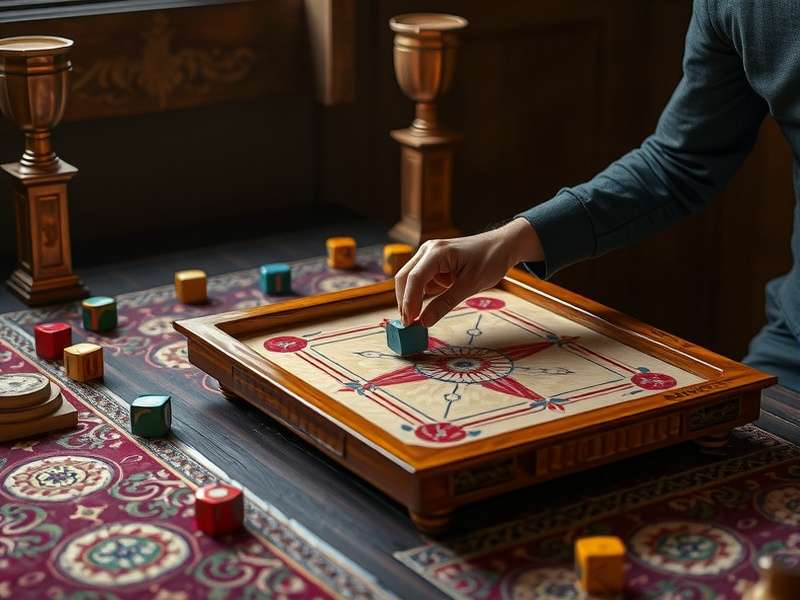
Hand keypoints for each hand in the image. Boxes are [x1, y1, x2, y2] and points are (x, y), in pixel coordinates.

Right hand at [395, 217, 543, 326]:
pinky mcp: (432, 262)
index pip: (414, 278)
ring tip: (417, 319)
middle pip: (404, 277)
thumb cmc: (490, 260)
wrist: (502, 245)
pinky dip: (421, 294)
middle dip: (405, 301)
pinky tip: (428, 306)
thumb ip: (445, 303)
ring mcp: (429, 255)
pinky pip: (421, 280)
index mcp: (437, 252)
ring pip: (409, 279)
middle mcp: (428, 250)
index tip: (410, 322)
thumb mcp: (470, 285)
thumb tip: (424, 322)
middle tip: (409, 325)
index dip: (409, 302)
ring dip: (411, 298)